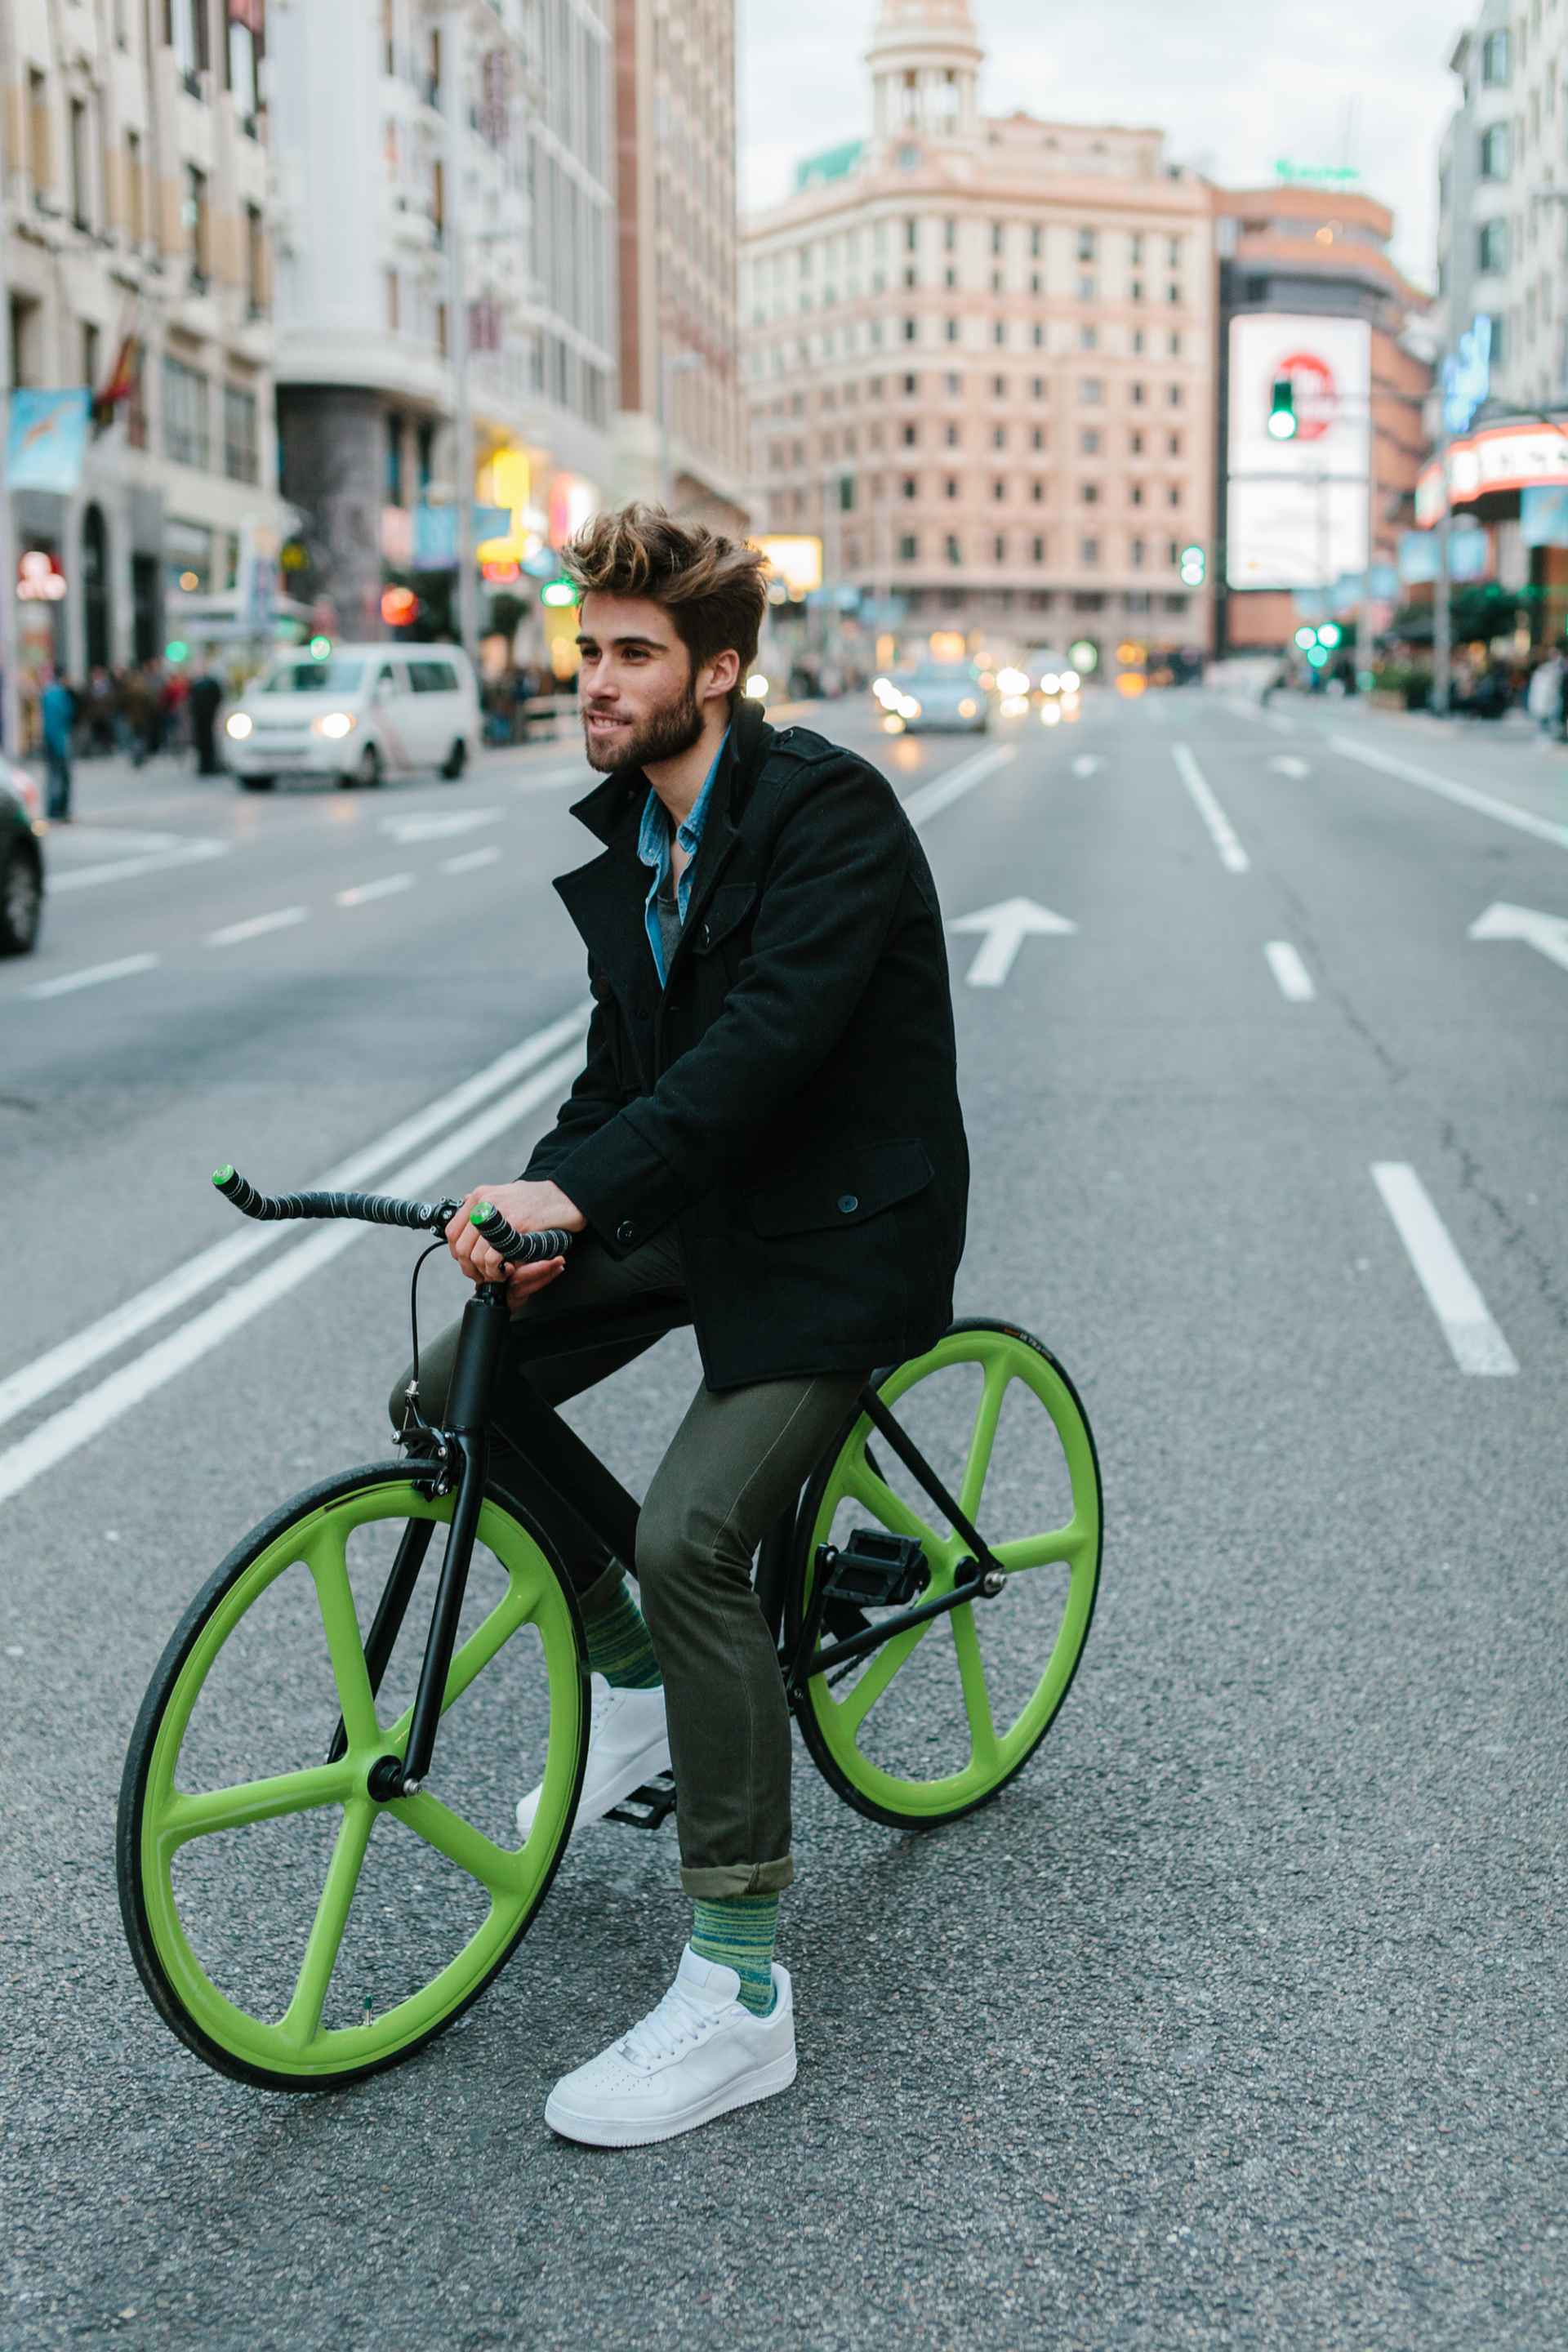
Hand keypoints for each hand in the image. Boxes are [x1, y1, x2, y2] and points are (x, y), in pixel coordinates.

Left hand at [445, 1179, 586, 1301]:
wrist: (565, 1196)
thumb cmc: (538, 1200)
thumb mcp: (505, 1195)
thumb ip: (486, 1209)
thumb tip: (468, 1226)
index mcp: (479, 1196)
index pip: (452, 1231)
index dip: (458, 1254)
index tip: (469, 1264)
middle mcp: (485, 1203)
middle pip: (461, 1247)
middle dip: (471, 1268)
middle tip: (483, 1275)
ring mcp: (499, 1215)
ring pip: (475, 1256)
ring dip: (486, 1272)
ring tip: (499, 1274)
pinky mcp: (515, 1227)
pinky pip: (493, 1258)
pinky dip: (498, 1271)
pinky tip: (508, 1270)